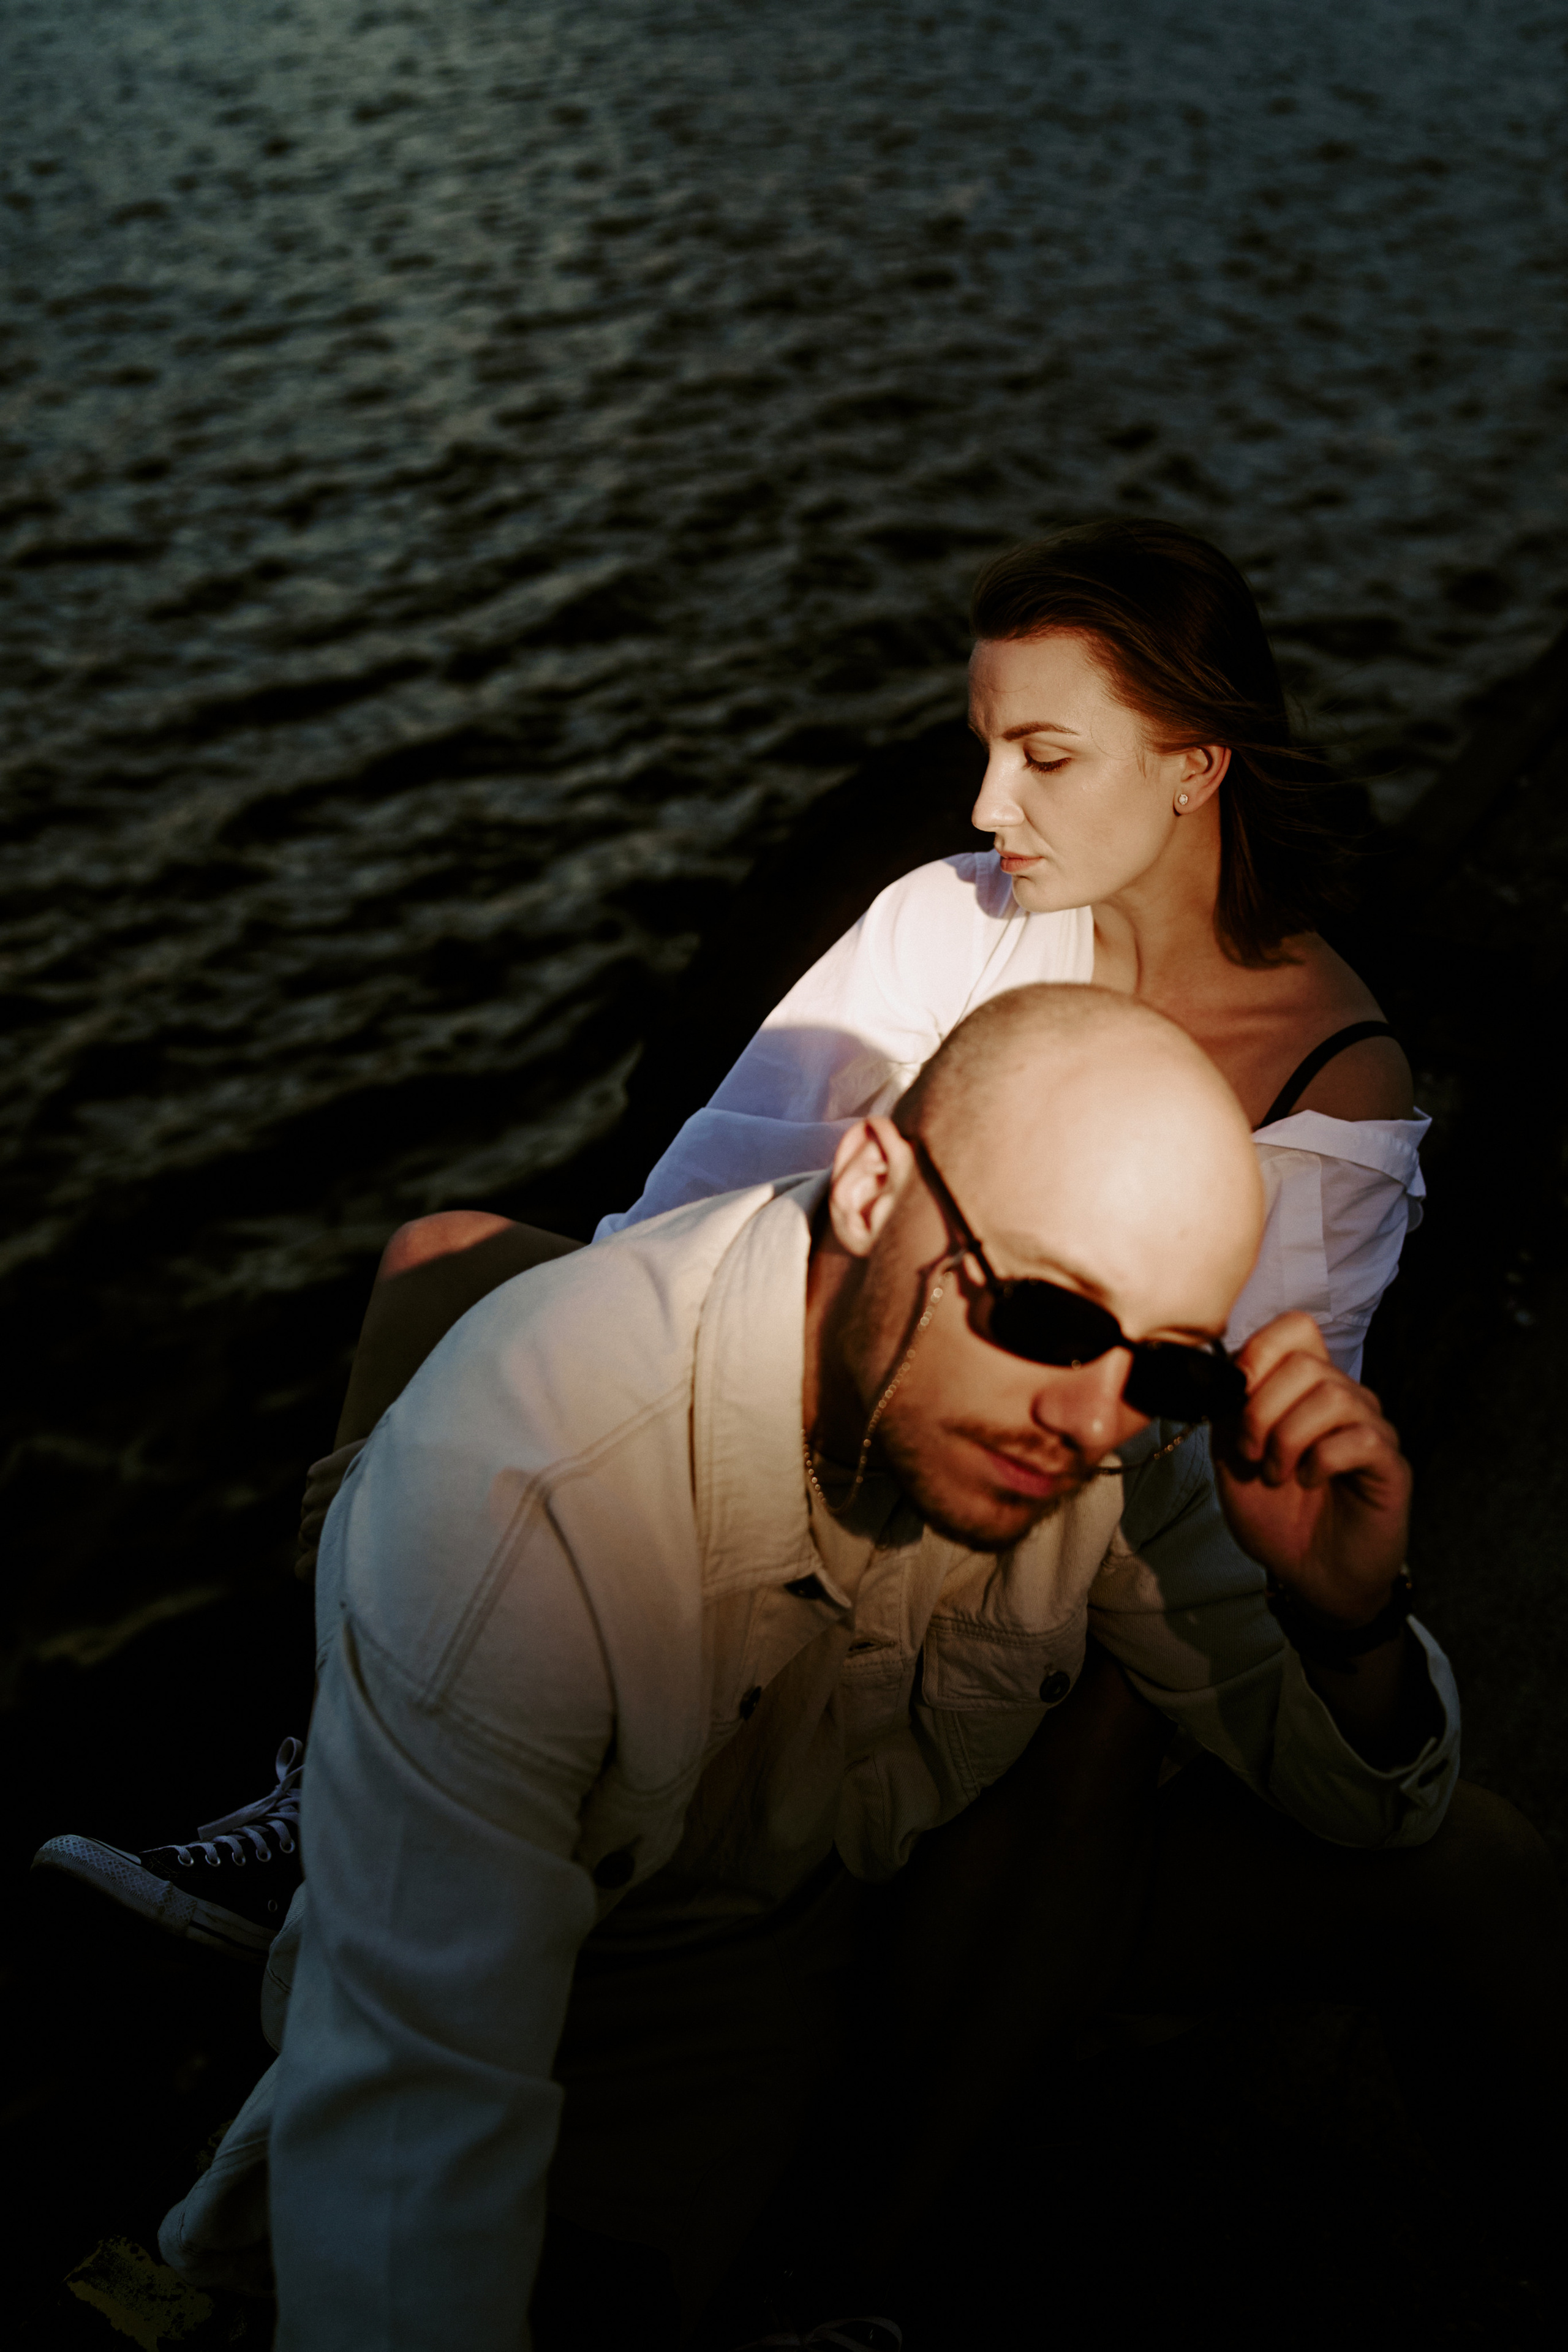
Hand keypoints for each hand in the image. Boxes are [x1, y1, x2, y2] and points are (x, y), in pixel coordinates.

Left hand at [1212, 1312, 1409, 1625]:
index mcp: (1305, 1390)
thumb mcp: (1232, 1458)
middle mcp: (1345, 1400)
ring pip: (1334, 1396)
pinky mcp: (1390, 1465)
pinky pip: (1359, 1438)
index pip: (1297, 1329)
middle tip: (1251, 1453)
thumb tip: (1216, 1371)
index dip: (1260, 1352)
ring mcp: (1372, 1429)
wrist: (1309, 1575)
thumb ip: (1228, 1411)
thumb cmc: (1276, 1515)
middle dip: (1262, 1409)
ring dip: (1289, 1438)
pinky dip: (1320, 1461)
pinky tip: (1309, 1482)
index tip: (1235, 1397)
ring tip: (1277, 1473)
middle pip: (1307, 1364)